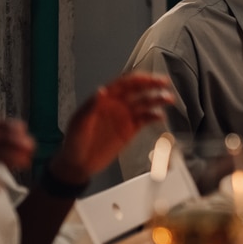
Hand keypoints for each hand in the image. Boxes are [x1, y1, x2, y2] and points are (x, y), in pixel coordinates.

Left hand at [53, 73, 172, 183]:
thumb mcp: (79, 123)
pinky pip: (145, 120)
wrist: (78, 164)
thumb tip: (102, 91)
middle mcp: (116, 105)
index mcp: (104, 99)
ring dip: (157, 100)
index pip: (123, 84)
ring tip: (168, 99)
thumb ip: (91, 106)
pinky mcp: (130, 130)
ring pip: (144, 103)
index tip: (149, 78)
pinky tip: (161, 116)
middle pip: (137, 90)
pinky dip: (154, 117)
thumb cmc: (74, 142)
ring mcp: (124, 117)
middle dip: (151, 85)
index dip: (137, 79)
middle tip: (164, 82)